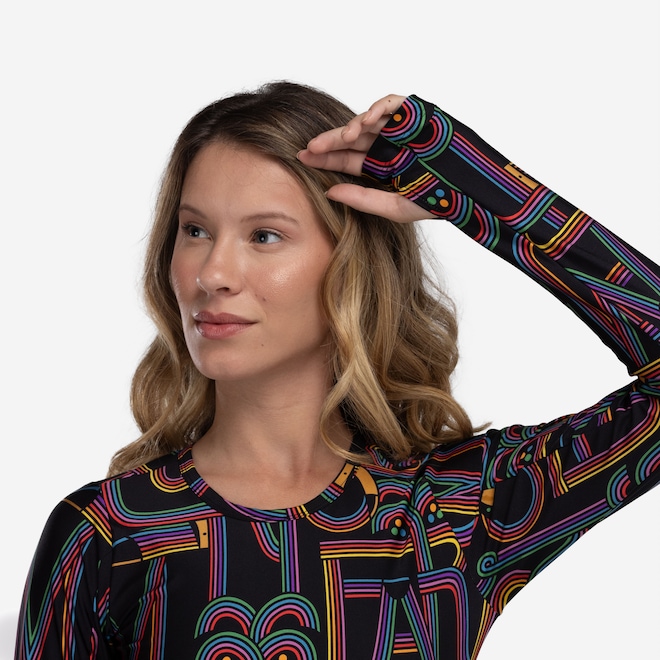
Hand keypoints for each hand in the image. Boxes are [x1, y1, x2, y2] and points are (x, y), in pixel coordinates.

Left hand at [297, 94, 430, 222]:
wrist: (471, 193)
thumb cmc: (438, 202)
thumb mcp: (394, 207)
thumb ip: (362, 199)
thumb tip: (329, 192)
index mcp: (383, 167)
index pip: (348, 160)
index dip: (326, 159)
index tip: (303, 158)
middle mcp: (389, 146)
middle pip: (352, 139)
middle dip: (330, 142)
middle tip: (309, 149)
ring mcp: (403, 130)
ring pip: (369, 120)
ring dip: (352, 126)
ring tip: (343, 138)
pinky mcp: (417, 114)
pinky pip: (393, 104)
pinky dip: (378, 108)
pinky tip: (364, 123)